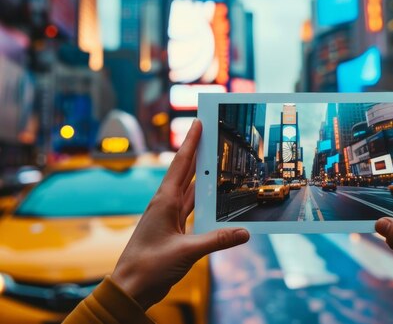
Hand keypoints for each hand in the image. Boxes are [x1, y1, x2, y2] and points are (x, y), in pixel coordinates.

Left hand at [111, 119, 249, 309]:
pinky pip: (191, 208)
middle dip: (198, 153)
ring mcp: (168, 217)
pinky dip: (203, 200)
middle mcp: (165, 204)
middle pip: (185, 172)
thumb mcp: (186, 252)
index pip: (180, 165)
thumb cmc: (148, 267)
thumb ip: (217, 241)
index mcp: (164, 202)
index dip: (190, 143)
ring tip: (217, 160)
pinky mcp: (173, 229)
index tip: (198, 123)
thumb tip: (244, 233)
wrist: (130, 288)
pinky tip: (214, 197)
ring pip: (189, 190)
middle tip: (211, 135)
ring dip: (202, 176)